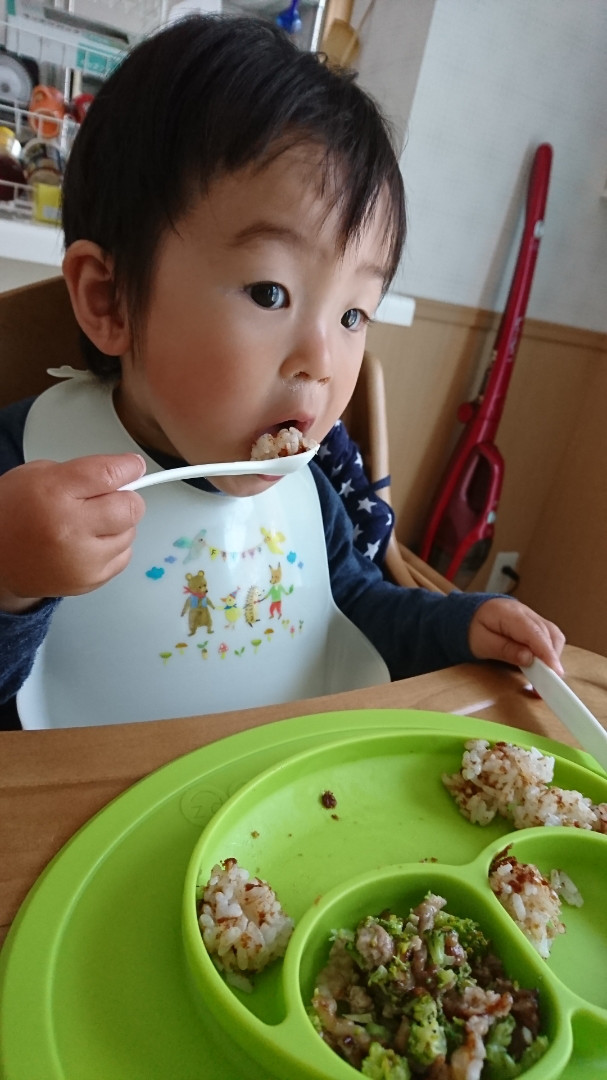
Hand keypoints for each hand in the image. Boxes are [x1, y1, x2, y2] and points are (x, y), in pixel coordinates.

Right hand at [0, 454, 145, 611]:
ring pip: (130, 533)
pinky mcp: (89, 580)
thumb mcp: (38, 474)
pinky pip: (123, 556)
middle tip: (110, 498)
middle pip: (130, 507)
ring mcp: (81, 558)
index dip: (128, 467)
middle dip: (126, 499)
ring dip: (118, 525)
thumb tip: (126, 473)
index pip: (109, 474)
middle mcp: (70, 527)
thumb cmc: (14, 512)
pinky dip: (112, 547)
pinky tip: (89, 543)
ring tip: (90, 524)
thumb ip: (84, 471)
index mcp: (54, 492)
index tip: (133, 466)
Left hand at [468, 597, 564, 674]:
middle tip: (548, 685)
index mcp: (509, 613)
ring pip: (553, 636)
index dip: (547, 653)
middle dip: (551, 660)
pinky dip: (549, 653)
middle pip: (549, 634)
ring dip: (552, 658)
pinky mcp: (535, 625)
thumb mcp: (482, 642)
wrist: (467, 615)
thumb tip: (529, 659)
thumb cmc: (472, 629)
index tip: (555, 672)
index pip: (535, 632)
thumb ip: (504, 649)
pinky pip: (549, 638)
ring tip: (545, 679)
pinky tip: (543, 668)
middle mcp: (526, 612)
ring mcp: (532, 617)